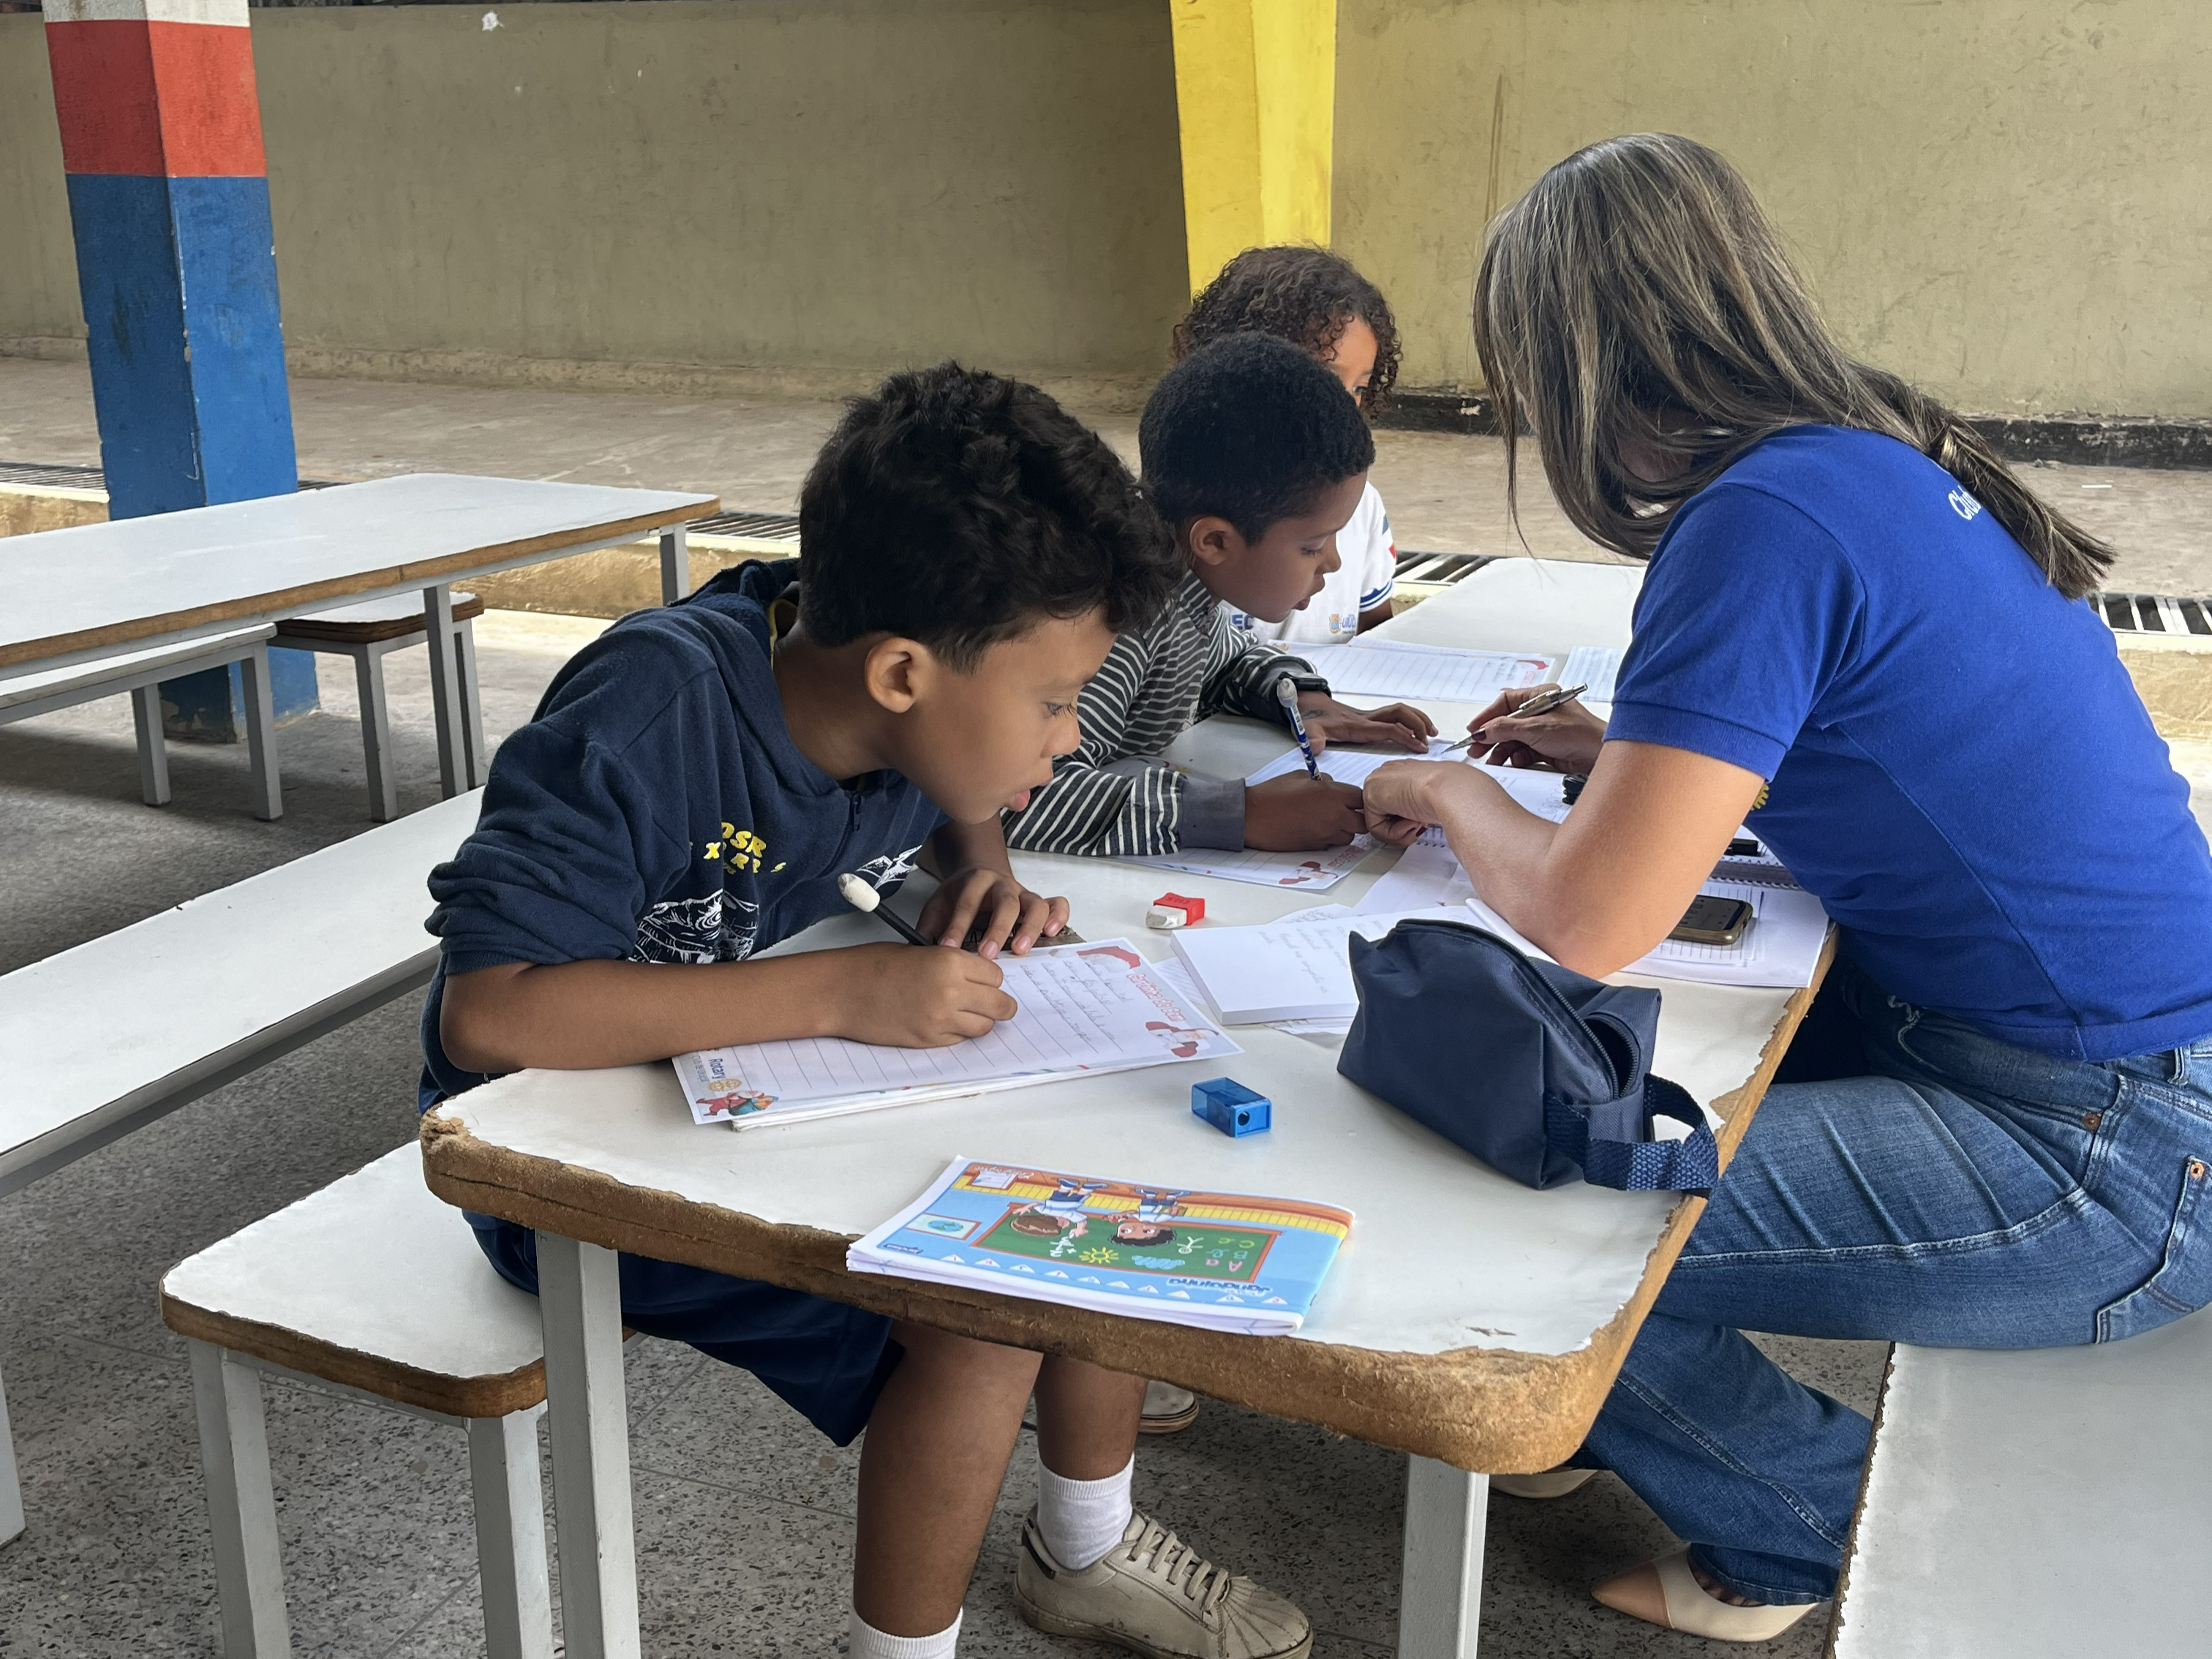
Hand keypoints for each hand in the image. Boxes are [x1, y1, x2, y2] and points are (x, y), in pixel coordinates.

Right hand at [830, 943, 1019, 1046]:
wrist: (841, 991)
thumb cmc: (873, 965)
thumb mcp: (921, 952)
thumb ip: (952, 965)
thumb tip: (976, 979)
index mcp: (950, 962)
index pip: (996, 976)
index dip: (991, 978)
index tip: (984, 980)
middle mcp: (952, 991)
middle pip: (1000, 1004)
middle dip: (998, 1003)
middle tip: (992, 1003)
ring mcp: (941, 1019)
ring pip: (984, 1026)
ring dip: (980, 1020)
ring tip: (965, 1013)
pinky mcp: (928, 1040)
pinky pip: (960, 1040)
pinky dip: (958, 1033)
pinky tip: (943, 1021)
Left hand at [917, 866, 1069, 957]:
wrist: (979, 875)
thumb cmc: (959, 897)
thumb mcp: (939, 906)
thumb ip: (930, 928)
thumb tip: (920, 956)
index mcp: (975, 882)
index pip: (967, 904)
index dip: (957, 926)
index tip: (948, 949)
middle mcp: (1002, 885)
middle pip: (1005, 903)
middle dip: (996, 929)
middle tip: (987, 954)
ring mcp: (1023, 893)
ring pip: (1035, 904)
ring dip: (1029, 928)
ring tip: (1020, 950)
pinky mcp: (1038, 902)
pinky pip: (1057, 904)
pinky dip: (1058, 916)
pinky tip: (1052, 933)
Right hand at [1244, 773, 1366, 849]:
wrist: (1253, 817)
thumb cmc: (1272, 794)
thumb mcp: (1301, 777)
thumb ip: (1323, 782)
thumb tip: (1333, 787)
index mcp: (1332, 794)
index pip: (1361, 799)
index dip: (1356, 799)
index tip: (1349, 799)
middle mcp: (1334, 816)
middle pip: (1362, 822)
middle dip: (1356, 817)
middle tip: (1344, 812)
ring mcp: (1326, 834)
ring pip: (1349, 836)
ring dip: (1344, 830)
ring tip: (1328, 821)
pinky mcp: (1316, 847)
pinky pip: (1332, 844)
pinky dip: (1329, 838)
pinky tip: (1314, 829)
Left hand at [1298, 693, 1434, 753]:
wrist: (1309, 706)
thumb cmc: (1312, 720)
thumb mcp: (1308, 730)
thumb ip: (1312, 739)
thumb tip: (1315, 747)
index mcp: (1357, 725)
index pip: (1388, 728)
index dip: (1405, 737)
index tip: (1419, 748)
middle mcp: (1367, 718)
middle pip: (1400, 714)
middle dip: (1418, 724)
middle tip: (1429, 740)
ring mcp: (1370, 716)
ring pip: (1401, 711)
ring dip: (1418, 719)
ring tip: (1432, 733)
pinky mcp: (1371, 718)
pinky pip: (1396, 716)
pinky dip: (1410, 720)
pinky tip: (1417, 730)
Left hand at [1359, 757, 1460, 845]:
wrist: (1448, 789)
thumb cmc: (1448, 791)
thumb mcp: (1430, 799)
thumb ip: (1415, 806)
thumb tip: (1412, 817)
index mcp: (1402, 771)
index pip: (1395, 802)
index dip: (1408, 818)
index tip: (1423, 818)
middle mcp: (1387, 774)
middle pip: (1386, 813)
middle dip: (1403, 825)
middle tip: (1420, 822)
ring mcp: (1377, 783)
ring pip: (1380, 822)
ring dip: (1400, 830)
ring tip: (1417, 822)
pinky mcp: (1370, 796)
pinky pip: (1376, 828)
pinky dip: (1394, 833)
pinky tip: (1410, 822)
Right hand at [1462, 685, 1607, 773]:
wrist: (1600, 757)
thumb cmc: (1580, 734)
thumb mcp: (1536, 728)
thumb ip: (1505, 729)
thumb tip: (1483, 730)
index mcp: (1540, 695)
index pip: (1505, 702)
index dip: (1487, 716)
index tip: (1474, 729)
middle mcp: (1541, 711)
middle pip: (1506, 723)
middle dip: (1491, 736)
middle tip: (1476, 748)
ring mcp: (1544, 731)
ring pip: (1513, 740)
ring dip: (1501, 750)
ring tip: (1493, 760)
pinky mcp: (1547, 748)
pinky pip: (1523, 752)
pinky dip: (1516, 758)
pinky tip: (1514, 763)